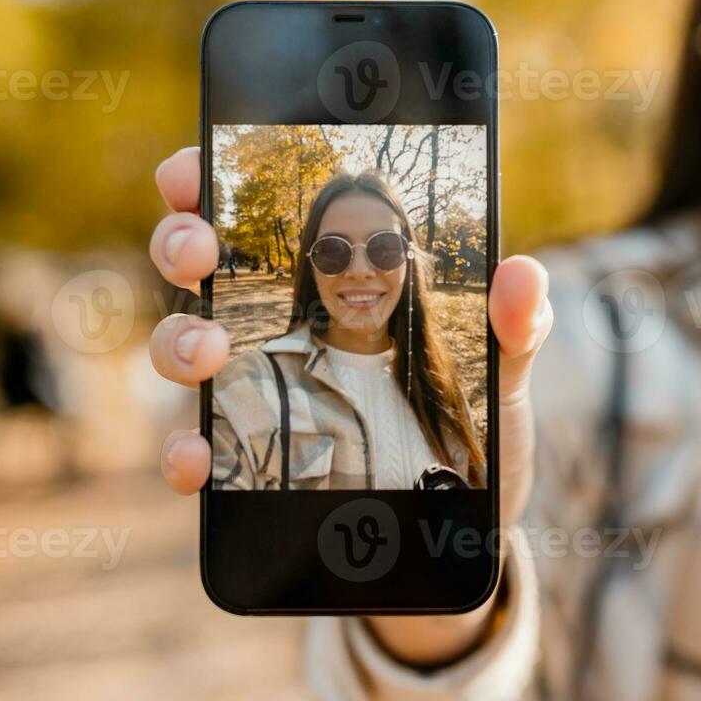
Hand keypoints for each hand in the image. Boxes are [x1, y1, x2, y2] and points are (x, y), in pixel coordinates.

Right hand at [150, 147, 552, 660]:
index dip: (210, 179)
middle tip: (198, 250)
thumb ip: (516, 325)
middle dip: (181, 242)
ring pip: (182, 347)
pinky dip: (186, 451)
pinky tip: (198, 458)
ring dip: (179, 340)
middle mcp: (279, 326)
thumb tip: (521, 273)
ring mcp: (258, 391)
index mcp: (330, 281)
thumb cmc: (481, 437)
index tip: (194, 169)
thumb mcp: (505, 377)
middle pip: (198, 264)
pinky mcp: (253, 461)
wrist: (468, 531)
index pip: (257, 211)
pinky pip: (199, 449)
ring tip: (209, 351)